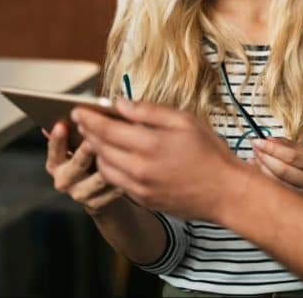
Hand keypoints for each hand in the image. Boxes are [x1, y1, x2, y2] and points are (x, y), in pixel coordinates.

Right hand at [45, 120, 124, 214]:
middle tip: (93, 138)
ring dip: (109, 165)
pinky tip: (132, 168)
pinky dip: (122, 178)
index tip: (62, 124)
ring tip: (120, 151)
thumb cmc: (90, 158)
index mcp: (56, 162)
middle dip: (85, 151)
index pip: (54, 149)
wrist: (99, 192)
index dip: (57, 138)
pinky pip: (110, 190)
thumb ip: (78, 130)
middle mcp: (63, 180)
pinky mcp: (96, 203)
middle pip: (76, 164)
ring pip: (97, 178)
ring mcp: (79, 193)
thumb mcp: (79, 144)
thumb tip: (77, 112)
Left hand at [73, 100, 251, 222]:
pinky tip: (113, 157)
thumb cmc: (209, 152)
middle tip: (82, 121)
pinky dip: (110, 168)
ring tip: (95, 138)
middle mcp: (139, 169)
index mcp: (149, 145)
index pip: (106, 129)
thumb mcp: (183, 120)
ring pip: (105, 167)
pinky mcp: (144, 200)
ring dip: (96, 152)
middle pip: (101, 148)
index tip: (77, 110)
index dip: (89, 119)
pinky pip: (116, 182)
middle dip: (88, 133)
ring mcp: (140, 188)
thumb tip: (120, 103)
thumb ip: (148, 111)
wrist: (225, 192)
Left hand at [250, 136, 302, 198]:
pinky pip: (274, 194)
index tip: (258, 140)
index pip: (291, 156)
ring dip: (260, 169)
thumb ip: (289, 147)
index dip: (271, 148)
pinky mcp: (296, 209)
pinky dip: (262, 181)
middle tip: (254, 147)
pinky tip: (256, 173)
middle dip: (263, 157)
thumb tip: (268, 140)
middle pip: (281, 170)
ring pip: (275, 184)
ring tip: (254, 158)